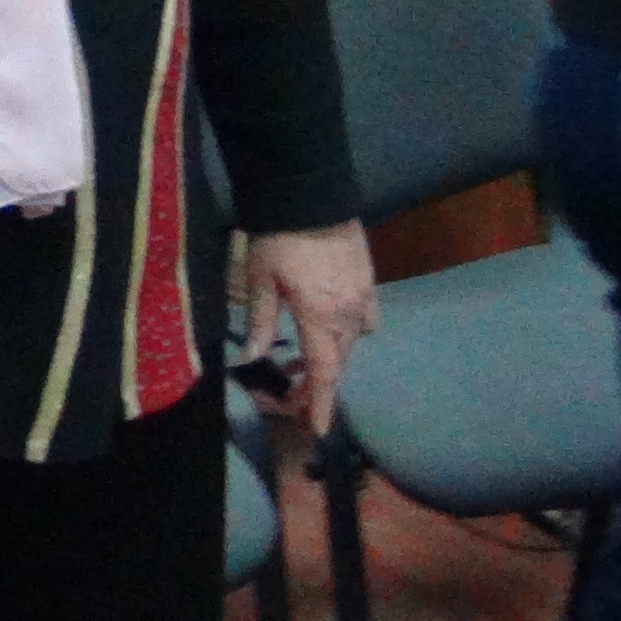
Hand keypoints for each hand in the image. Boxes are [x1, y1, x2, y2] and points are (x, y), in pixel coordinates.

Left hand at [245, 224, 378, 424]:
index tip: (317, 429)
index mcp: (320, 317)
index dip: (319, 403)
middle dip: (317, 384)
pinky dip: (350, 332)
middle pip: (338, 362)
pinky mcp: (368, 280)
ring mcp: (363, 296)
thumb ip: (258, 321)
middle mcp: (348, 313)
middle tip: (292, 393)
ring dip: (331, 357)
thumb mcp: (259, 280)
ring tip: (303, 360)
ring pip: (351, 342)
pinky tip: (332, 327)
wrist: (312, 192)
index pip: (324, 373)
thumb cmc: (279, 237)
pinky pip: (365, 319)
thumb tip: (251, 357)